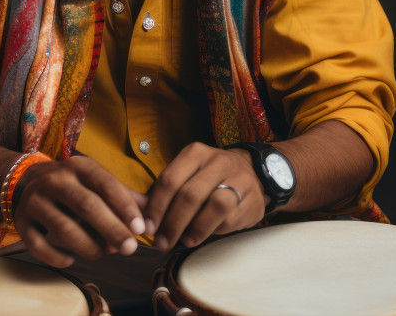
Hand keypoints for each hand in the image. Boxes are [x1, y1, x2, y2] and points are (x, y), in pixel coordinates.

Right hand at [13, 156, 147, 267]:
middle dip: (111, 229)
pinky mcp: (22, 221)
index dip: (124, 207)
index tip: (141, 229)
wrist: (27, 182)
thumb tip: (153, 223)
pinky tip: (70, 260)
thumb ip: (126, 199)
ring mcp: (35, 200)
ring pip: (63, 227)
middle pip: (86, 205)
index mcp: (78, 167)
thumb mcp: (98, 183)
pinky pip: (38, 245)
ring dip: (88, 246)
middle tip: (130, 248)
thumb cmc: (75, 187)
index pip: (105, 184)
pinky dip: (56, 257)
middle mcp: (54, 180)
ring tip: (104, 254)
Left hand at [144, 142, 264, 249]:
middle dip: (173, 223)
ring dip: (196, 229)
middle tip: (163, 242)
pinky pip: (231, 219)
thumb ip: (165, 191)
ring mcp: (240, 179)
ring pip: (216, 206)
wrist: (250, 172)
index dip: (156, 207)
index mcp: (195, 153)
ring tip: (184, 241)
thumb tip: (141, 217)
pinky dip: (214, 230)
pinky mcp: (254, 199)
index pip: (169, 180)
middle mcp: (218, 162)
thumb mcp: (186, 174)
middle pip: (190, 195)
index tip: (148, 227)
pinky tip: (205, 234)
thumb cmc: (207, 177)